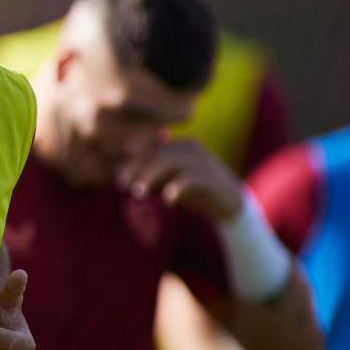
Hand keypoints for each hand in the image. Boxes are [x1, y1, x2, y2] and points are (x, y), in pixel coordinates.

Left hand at [117, 138, 242, 220]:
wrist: (231, 205)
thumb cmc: (194, 191)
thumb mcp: (169, 181)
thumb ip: (150, 174)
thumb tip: (120, 172)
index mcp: (180, 145)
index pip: (151, 148)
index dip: (133, 162)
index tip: (119, 179)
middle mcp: (190, 148)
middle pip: (157, 153)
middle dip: (138, 168)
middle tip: (123, 185)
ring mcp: (202, 161)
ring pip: (170, 161)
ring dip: (150, 176)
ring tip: (138, 192)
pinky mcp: (212, 178)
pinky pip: (190, 179)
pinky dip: (176, 188)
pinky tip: (167, 200)